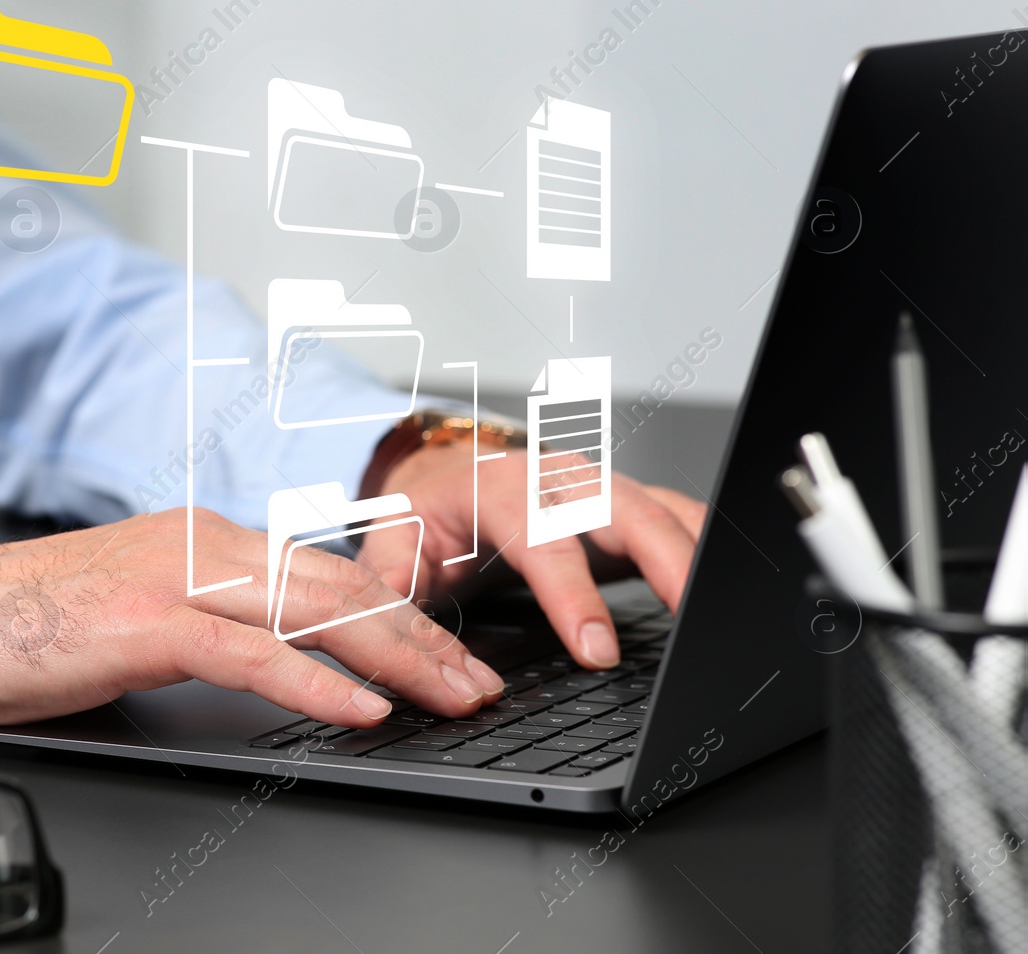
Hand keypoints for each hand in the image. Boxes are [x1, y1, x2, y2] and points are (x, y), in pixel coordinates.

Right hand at [0, 507, 505, 730]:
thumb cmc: (16, 625)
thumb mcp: (129, 616)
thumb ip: (200, 626)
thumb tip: (261, 663)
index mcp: (200, 539)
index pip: (323, 574)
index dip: (396, 616)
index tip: (443, 654)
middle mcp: (201, 543)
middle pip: (340, 587)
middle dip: (423, 638)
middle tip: (480, 681)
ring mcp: (176, 576)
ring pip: (315, 612)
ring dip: (398, 659)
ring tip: (455, 698)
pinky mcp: (146, 622)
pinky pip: (252, 653)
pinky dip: (317, 684)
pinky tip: (362, 712)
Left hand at [358, 443, 705, 669]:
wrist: (446, 473)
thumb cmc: (428, 515)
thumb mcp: (391, 545)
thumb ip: (391, 588)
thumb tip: (397, 636)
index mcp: (498, 487)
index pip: (542, 538)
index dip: (571, 594)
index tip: (595, 650)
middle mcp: (557, 478)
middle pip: (623, 509)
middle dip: (664, 560)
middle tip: (692, 617)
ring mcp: (600, 485)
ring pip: (662, 509)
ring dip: (698, 553)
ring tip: (727, 606)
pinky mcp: (628, 501)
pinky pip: (679, 517)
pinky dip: (710, 547)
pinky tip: (732, 583)